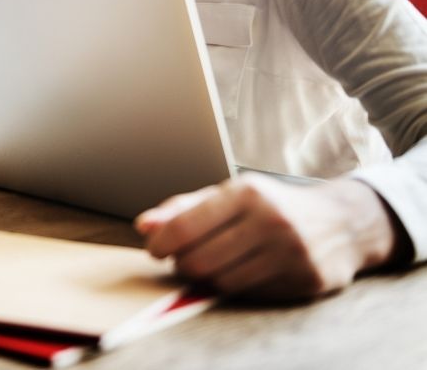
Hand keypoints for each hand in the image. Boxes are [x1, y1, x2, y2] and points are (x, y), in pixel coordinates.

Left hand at [134, 174, 399, 299]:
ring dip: (208, 280)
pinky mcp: (307, 280)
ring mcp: (292, 252)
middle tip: (185, 259)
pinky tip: (242, 272)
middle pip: (200, 261)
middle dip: (183, 264)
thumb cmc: (272, 206)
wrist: (342, 221)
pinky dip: (237, 288)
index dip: (161, 245)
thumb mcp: (228, 196)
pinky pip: (252, 294)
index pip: (185, 227)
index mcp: (247, 192)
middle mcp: (271, 220)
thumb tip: (144, 226)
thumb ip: (183, 209)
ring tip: (212, 265)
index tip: (155, 251)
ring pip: (223, 283)